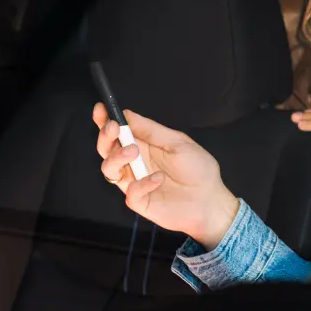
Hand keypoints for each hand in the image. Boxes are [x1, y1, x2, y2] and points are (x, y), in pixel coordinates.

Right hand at [93, 103, 239, 250]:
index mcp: (144, 145)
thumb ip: (152, 130)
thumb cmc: (198, 169)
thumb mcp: (178, 142)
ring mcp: (135, 182)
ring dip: (117, 157)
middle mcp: (135, 162)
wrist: (210, 199)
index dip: (105, 120)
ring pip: (109, 170)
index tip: (100, 109)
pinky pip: (130, 193)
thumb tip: (127, 114)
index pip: (118, 132)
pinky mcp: (139, 201)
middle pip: (107, 149)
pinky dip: (141, 184)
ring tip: (133, 151)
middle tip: (114, 129)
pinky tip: (158, 179)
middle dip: (105, 137)